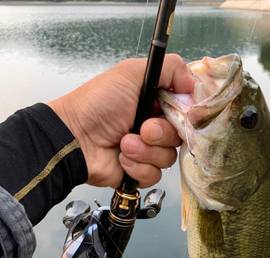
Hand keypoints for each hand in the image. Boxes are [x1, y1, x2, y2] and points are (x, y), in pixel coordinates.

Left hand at [47, 54, 194, 188]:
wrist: (74, 139)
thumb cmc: (97, 104)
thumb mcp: (131, 73)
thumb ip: (169, 68)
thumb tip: (193, 83)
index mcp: (155, 102)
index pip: (185, 111)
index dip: (185, 115)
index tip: (177, 113)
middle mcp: (153, 126)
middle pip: (180, 136)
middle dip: (161, 133)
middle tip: (142, 128)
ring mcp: (147, 151)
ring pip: (168, 158)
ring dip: (146, 151)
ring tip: (123, 144)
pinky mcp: (139, 172)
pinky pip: (154, 176)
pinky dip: (138, 167)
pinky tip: (122, 158)